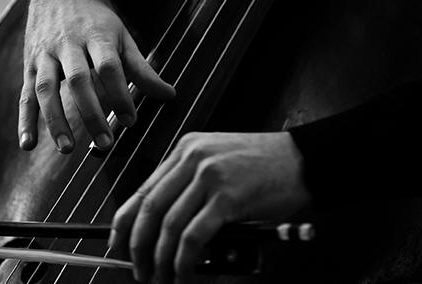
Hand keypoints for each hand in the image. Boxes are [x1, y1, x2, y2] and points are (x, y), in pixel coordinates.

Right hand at [19, 0, 175, 152]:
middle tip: (104, 144)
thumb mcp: (122, 38)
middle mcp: (68, 45)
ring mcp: (45, 55)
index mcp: (96, 36)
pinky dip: (24, 121)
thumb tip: (169, 96)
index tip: (130, 120)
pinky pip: (25, 94)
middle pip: (78, 80)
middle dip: (90, 113)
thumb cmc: (96, 20)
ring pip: (46, 88)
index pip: (108, 67)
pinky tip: (28, 144)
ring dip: (55, 120)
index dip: (119, 94)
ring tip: (67, 148)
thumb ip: (142, 70)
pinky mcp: (29, 65)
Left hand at [109, 132, 309, 282]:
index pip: (143, 189)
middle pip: (150, 209)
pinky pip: (193, 237)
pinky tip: (184, 273)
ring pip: (169, 226)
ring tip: (160, 277)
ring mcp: (209, 177)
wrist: (304, 159)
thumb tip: (163, 228)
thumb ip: (189, 187)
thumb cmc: (265, 165)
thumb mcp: (217, 163)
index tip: (117, 243)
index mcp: (185, 150)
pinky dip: (184, 261)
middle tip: (137, 268)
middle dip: (138, 246)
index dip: (125, 222)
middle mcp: (192, 159)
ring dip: (160, 259)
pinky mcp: (227, 198)